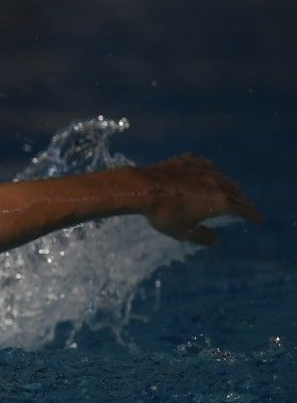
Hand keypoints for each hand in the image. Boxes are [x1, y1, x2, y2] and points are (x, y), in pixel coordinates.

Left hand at [137, 154, 262, 245]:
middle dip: (242, 200)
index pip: (244, 209)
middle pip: (236, 191)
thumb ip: (201, 237)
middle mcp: (217, 182)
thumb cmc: (164, 214)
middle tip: (245, 207)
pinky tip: (207, 173)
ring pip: (222, 177)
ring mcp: (202, 169)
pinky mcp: (187, 161)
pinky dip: (210, 172)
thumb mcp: (183, 232)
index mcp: (221, 201)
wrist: (142, 188)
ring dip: (228, 185)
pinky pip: (204, 166)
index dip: (252, 215)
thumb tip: (215, 241)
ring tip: (229, 190)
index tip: (259, 220)